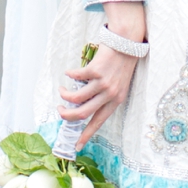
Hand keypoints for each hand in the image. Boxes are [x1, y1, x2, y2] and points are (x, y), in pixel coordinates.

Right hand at [59, 1, 143, 146]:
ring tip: (62, 90)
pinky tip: (69, 73)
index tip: (76, 145)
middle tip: (60, 110)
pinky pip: (75, 77)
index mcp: (116, 101)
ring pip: (76, 98)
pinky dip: (69, 76)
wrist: (127, 42)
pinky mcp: (95, 70)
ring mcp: (102, 83)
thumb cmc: (122, 63)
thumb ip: (104, 96)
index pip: (99, 122)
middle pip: (82, 114)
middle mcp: (110, 95)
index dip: (86, 134)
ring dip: (64, 95)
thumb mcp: (118, 84)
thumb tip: (84, 104)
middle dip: (67, 115)